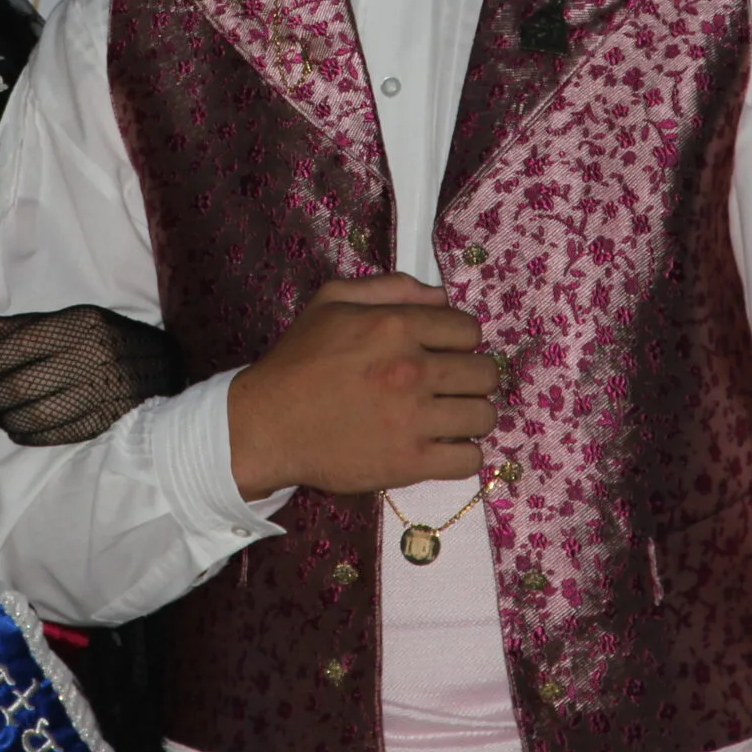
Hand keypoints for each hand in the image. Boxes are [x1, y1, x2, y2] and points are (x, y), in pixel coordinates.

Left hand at [0, 305, 185, 445]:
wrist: (166, 366)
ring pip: (38, 414)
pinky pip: (59, 434)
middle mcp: (92, 357)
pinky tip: (17, 430)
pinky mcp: (107, 421)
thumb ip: (29, 324)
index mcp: (82, 325)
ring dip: (7, 418)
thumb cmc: (111, 338)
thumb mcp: (75, 319)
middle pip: (26, 384)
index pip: (22, 345)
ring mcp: (102, 392)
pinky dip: (31, 435)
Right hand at [225, 273, 497, 500]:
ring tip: (448, 417)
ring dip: (471, 415)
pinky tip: (442, 447)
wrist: (267, 425)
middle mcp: (412, 369)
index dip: (459, 340)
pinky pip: (469, 460)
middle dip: (472, 377)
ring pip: (484, 416)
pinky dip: (463, 454)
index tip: (443, 352)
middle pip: (485, 373)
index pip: (469, 330)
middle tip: (449, 386)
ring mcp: (413, 419)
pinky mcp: (410, 463)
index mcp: (395, 326)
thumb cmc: (298, 360)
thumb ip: (389, 288)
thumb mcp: (332, 302)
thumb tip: (441, 297)